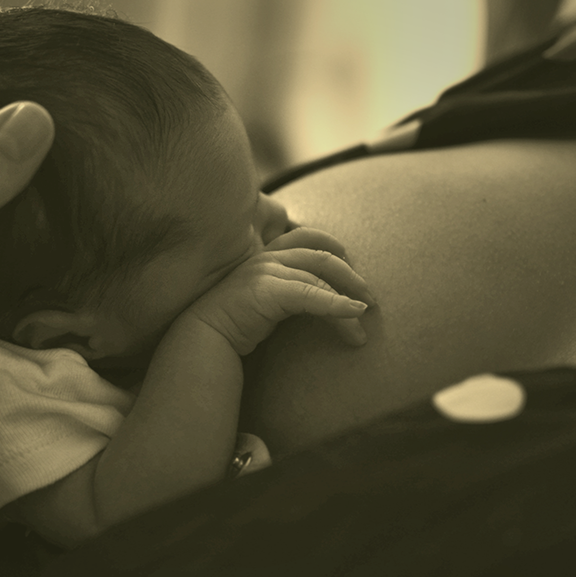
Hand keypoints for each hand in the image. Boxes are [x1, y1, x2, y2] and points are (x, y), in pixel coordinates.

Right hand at [182, 227, 371, 355]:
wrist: (204, 339)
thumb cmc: (234, 324)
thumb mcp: (264, 299)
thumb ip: (285, 289)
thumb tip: (318, 296)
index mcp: (265, 255)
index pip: (307, 237)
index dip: (334, 247)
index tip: (353, 271)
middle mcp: (266, 257)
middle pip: (321, 255)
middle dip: (352, 276)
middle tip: (371, 300)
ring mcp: (265, 271)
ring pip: (320, 278)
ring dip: (348, 301)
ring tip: (364, 325)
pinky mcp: (267, 291)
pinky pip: (312, 296)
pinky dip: (337, 306)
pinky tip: (354, 315)